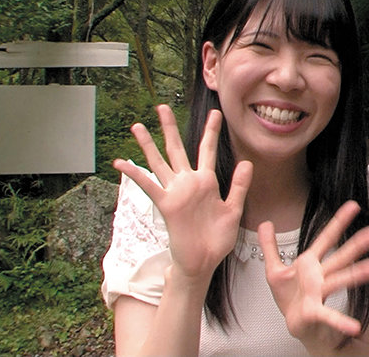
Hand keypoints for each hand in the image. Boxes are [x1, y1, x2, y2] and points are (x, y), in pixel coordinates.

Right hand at [113, 105, 252, 281]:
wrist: (203, 261)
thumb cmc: (217, 238)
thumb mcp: (233, 209)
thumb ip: (239, 186)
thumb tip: (247, 162)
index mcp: (207, 182)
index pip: (207, 150)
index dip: (211, 131)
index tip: (216, 112)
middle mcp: (188, 183)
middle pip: (177, 149)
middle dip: (170, 128)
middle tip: (163, 106)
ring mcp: (175, 192)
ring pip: (159, 162)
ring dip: (148, 145)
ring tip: (138, 126)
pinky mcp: (166, 205)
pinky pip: (149, 186)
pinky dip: (135, 175)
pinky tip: (121, 163)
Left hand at [258, 201, 368, 351]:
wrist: (294, 325)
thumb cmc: (290, 298)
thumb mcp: (275, 270)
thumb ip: (270, 246)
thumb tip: (265, 223)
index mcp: (310, 263)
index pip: (326, 238)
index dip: (338, 221)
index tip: (353, 206)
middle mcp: (319, 276)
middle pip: (340, 257)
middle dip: (356, 245)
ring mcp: (319, 293)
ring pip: (339, 279)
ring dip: (356, 275)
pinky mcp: (315, 312)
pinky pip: (329, 316)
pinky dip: (342, 321)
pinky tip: (355, 326)